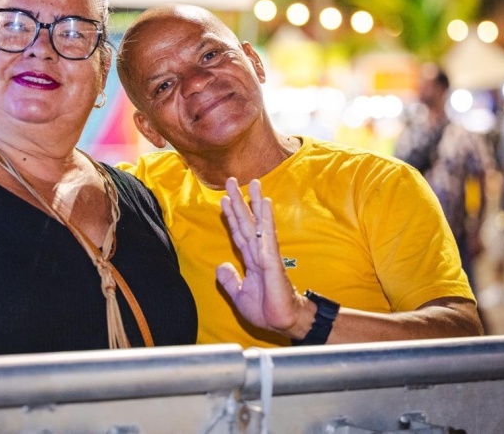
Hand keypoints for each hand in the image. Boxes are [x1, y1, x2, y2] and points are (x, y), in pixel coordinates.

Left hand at [217, 177, 306, 335]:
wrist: (283, 323)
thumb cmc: (266, 310)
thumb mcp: (239, 295)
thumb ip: (229, 280)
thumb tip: (221, 265)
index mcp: (250, 260)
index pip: (239, 232)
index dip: (231, 216)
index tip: (224, 199)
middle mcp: (258, 252)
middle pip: (246, 221)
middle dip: (239, 201)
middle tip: (231, 180)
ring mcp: (266, 254)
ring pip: (258, 223)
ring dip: (254, 202)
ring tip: (252, 183)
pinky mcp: (273, 260)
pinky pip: (267, 235)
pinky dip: (265, 218)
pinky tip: (265, 203)